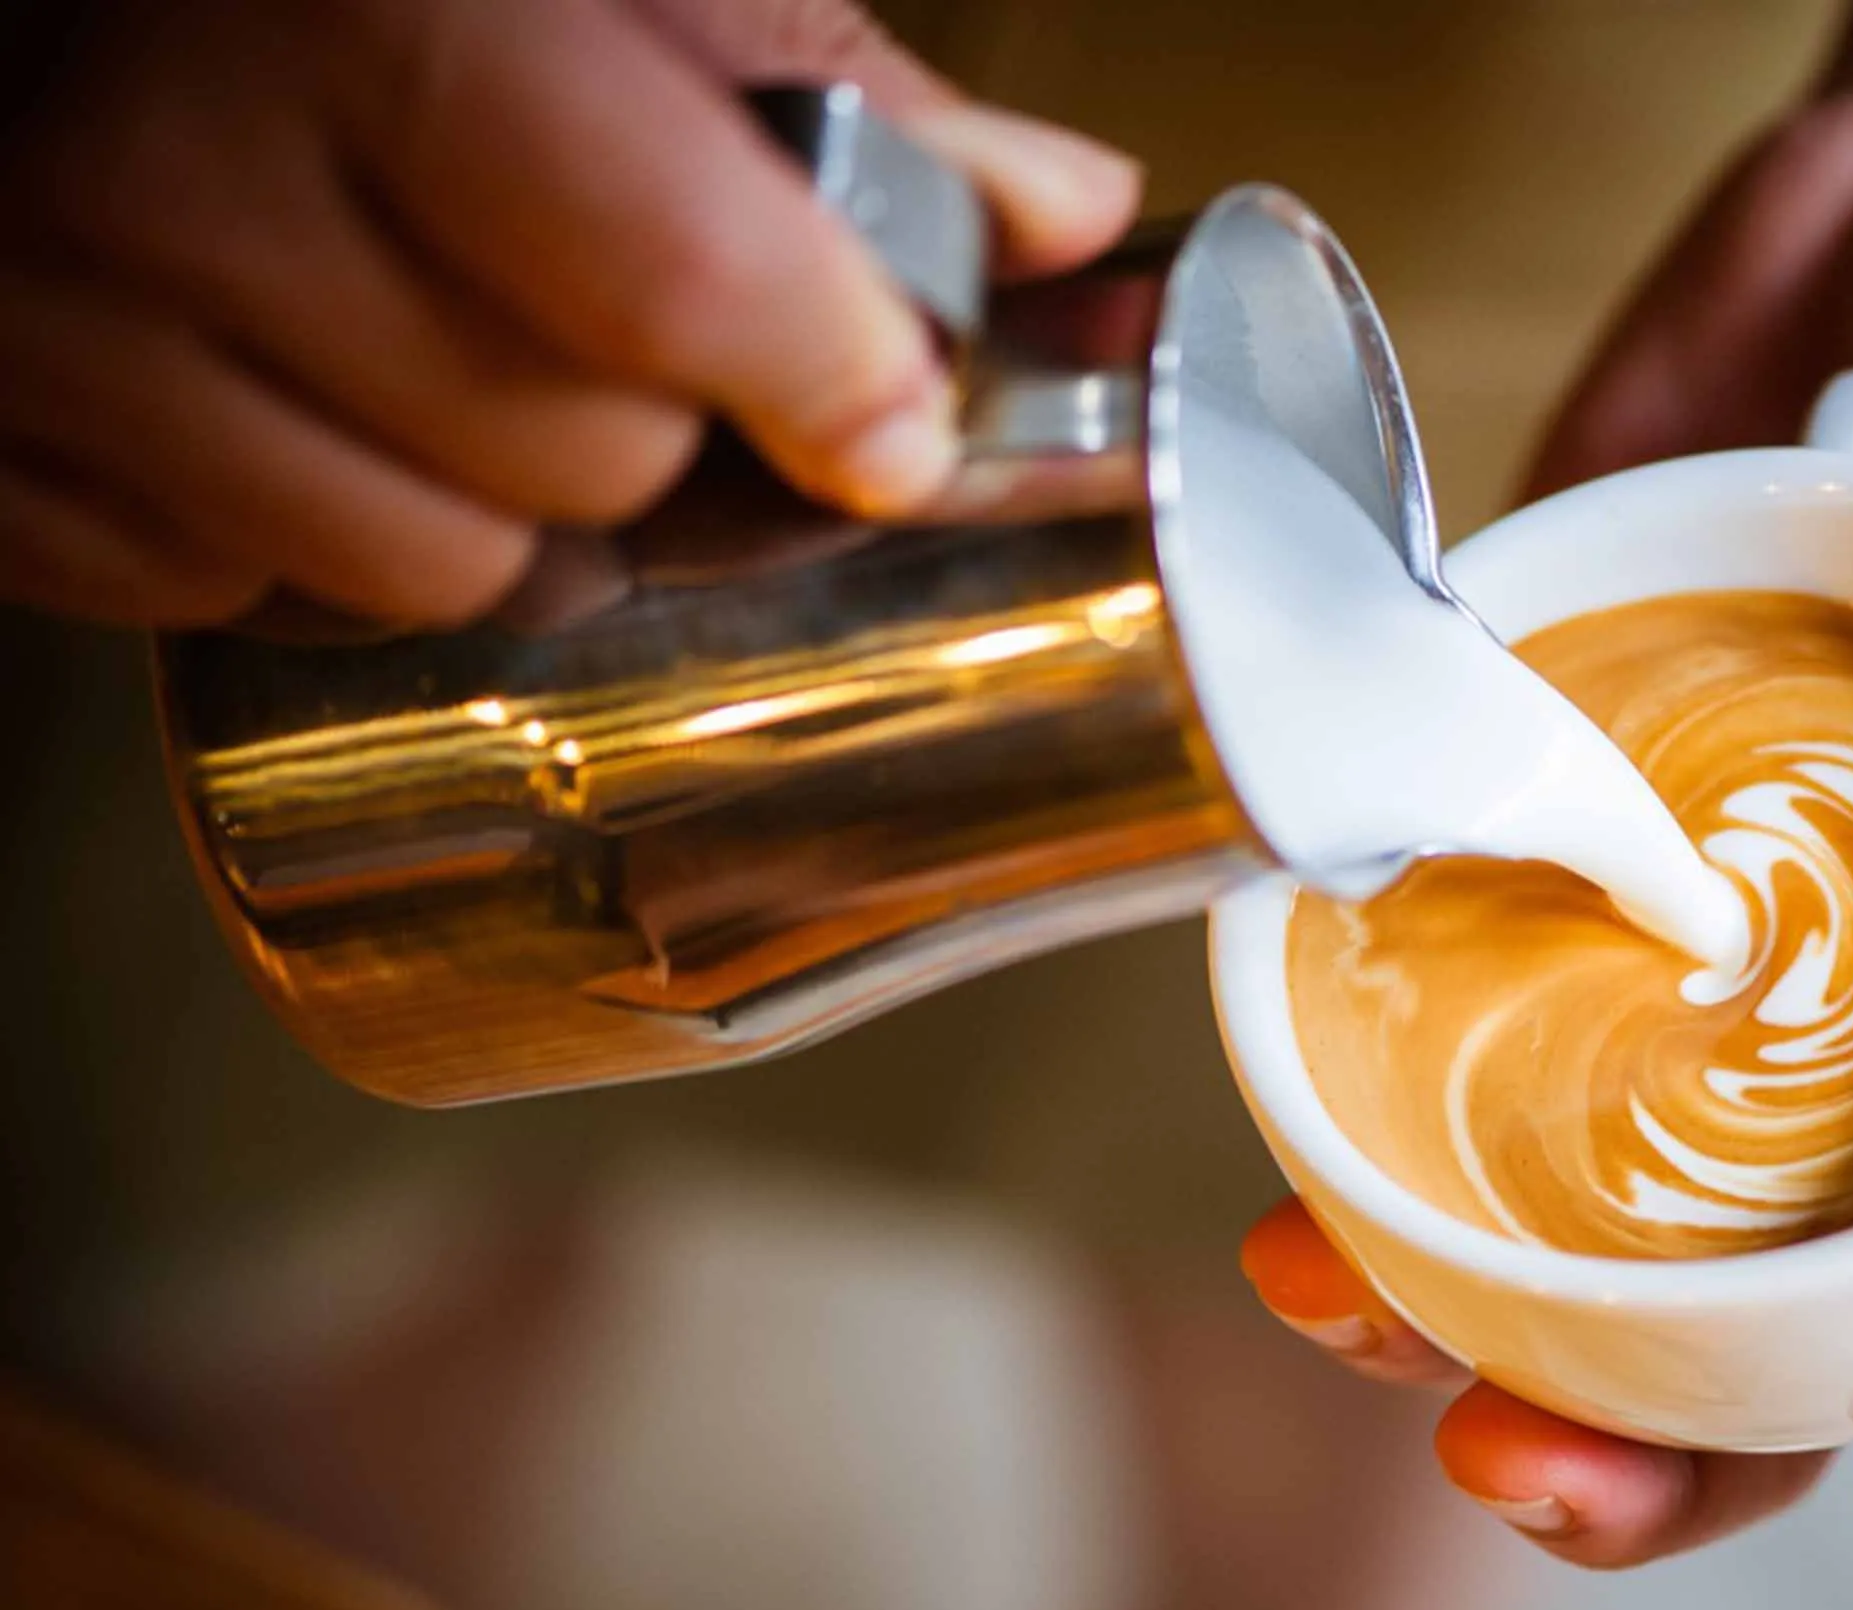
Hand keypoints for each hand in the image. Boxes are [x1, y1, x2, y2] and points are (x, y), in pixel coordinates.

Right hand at [0, 0, 1139, 627]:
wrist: (45, 2)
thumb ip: (839, 93)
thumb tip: (1051, 208)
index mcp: (380, 23)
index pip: (680, 275)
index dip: (827, 366)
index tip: (887, 409)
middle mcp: (195, 187)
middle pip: (590, 461)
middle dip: (653, 417)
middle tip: (604, 312)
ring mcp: (75, 344)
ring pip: (444, 576)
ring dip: (500, 503)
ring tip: (442, 350)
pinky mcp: (14, 471)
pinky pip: (262, 609)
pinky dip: (327, 537)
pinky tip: (304, 400)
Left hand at [1248, 4, 1852, 1565]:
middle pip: (1796, 1322)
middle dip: (1670, 1445)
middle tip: (1529, 1470)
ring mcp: (1701, 937)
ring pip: (1590, 1210)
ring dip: (1468, 1312)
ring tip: (1350, 1320)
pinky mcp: (1556, 818)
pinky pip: (1452, 998)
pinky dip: (1362, 1100)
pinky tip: (1284, 1160)